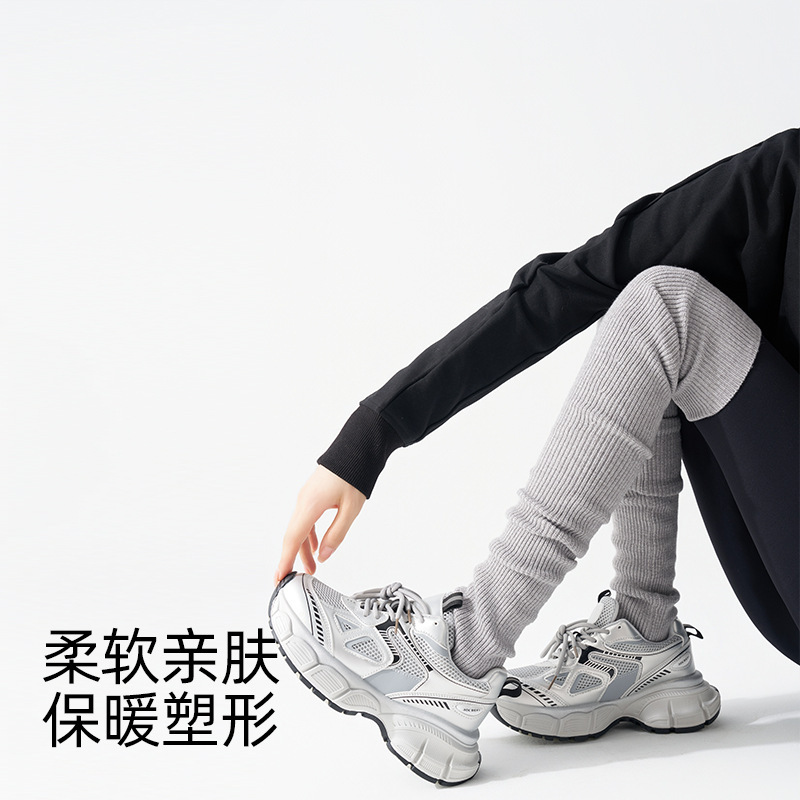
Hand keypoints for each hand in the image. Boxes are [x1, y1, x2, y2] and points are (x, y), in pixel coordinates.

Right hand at [274, 465, 366, 584]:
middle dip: (293, 558)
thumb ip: (336, 535)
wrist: (356, 449)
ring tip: (311, 567)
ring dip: (303, 548)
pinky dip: (308, 535)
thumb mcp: (350, 510)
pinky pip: (304, 519)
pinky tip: (315, 545)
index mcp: (310, 505)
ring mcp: (306, 497)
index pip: (293, 539)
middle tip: (292, 578)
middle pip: (293, 535)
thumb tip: (324, 555)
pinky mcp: (311, 495)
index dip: (285, 560)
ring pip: (299, 528)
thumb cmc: (354, 474)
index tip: (279, 577)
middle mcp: (303, 500)